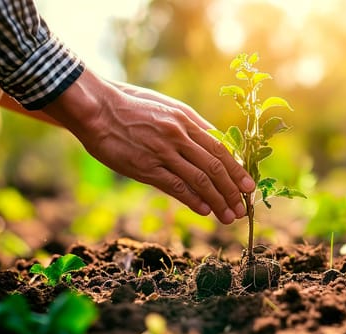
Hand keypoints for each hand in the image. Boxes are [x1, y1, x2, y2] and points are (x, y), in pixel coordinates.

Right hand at [43, 70, 254, 223]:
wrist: (96, 109)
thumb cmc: (129, 106)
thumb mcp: (165, 107)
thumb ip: (188, 124)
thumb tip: (211, 140)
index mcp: (186, 119)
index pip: (221, 148)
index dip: (238, 169)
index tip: (248, 186)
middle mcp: (179, 134)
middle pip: (216, 166)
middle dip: (233, 190)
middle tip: (243, 207)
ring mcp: (164, 151)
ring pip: (201, 179)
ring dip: (218, 200)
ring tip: (229, 216)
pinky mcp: (146, 167)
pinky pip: (177, 186)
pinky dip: (194, 200)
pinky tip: (205, 211)